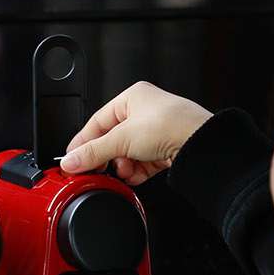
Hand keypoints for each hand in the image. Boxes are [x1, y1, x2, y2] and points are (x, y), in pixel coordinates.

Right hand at [59, 81, 212, 184]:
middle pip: (114, 139)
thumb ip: (94, 152)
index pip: (98, 121)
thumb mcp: (123, 139)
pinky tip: (134, 177)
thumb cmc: (171, 125)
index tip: (73, 158)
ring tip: (122, 172)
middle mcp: (145, 111)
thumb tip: (72, 160)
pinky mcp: (167, 148)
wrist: (201, 143)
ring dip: (123, 166)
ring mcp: (157, 131)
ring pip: (129, 153)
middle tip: (95, 170)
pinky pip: (143, 162)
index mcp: (132, 97)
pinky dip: (137, 171)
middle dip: (107, 157)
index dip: (84, 141)